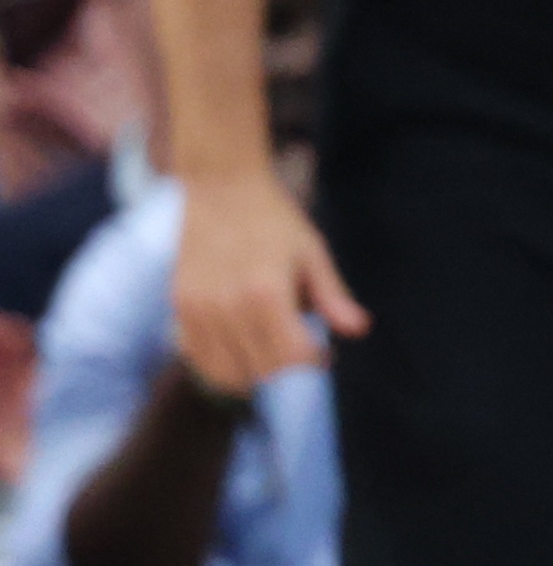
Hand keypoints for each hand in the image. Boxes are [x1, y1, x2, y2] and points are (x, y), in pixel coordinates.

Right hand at [169, 167, 366, 391]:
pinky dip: (220, 367)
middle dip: (286, 372)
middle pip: (261, 370)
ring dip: (254, 375)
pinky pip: (198, 359)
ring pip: (226, 372)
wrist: (221, 190)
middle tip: (299, 353)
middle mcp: (228, 308)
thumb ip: (333, 297)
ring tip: (271, 354)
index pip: (292, 356)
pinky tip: (240, 353)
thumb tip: (360, 329)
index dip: (313, 363)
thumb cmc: (274, 220)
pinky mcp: (179, 309)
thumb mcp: (313, 253)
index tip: (323, 354)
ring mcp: (199, 311)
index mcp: (267, 294)